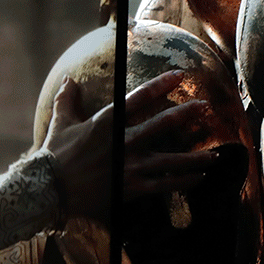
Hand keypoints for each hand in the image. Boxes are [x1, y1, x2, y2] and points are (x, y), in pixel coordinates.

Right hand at [44, 70, 217, 221]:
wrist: (49, 189)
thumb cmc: (53, 155)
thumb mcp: (60, 123)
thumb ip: (67, 99)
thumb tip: (69, 79)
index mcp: (108, 122)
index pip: (140, 97)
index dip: (162, 84)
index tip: (180, 75)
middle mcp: (124, 141)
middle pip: (163, 124)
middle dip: (187, 114)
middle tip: (205, 107)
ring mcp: (130, 166)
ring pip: (172, 159)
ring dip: (196, 157)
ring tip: (215, 155)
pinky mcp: (132, 188)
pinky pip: (165, 184)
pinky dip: (183, 182)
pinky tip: (198, 179)